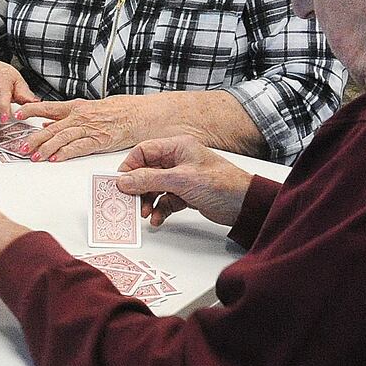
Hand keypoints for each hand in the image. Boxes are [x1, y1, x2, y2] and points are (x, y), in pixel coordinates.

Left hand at [14, 96, 155, 161]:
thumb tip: (45, 123)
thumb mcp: (87, 109)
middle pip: (51, 128)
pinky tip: (55, 159)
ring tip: (35, 157)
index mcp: (76, 107)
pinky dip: (65, 153)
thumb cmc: (116, 111)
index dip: (31, 110)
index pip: (48, 107)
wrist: (138, 114)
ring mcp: (89, 129)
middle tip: (21, 148)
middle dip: (34, 139)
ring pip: (62, 138)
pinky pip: (78, 147)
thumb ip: (64, 116)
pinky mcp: (98, 141)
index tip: (17, 114)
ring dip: (46, 148)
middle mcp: (79, 117)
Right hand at [115, 135, 254, 228]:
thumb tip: (124, 181)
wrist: (244, 204)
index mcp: (177, 147)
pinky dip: (159, 210)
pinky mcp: (185, 194)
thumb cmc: (221, 184)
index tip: (121, 183)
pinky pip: (164, 200)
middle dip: (138, 189)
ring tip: (145, 213)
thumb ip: (149, 180)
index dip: (130, 167)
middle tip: (130, 202)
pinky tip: (158, 218)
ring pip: (154, 188)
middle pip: (146, 171)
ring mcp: (181, 177)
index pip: (144, 151)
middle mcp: (178, 160)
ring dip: (147, 201)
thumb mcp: (180, 180)